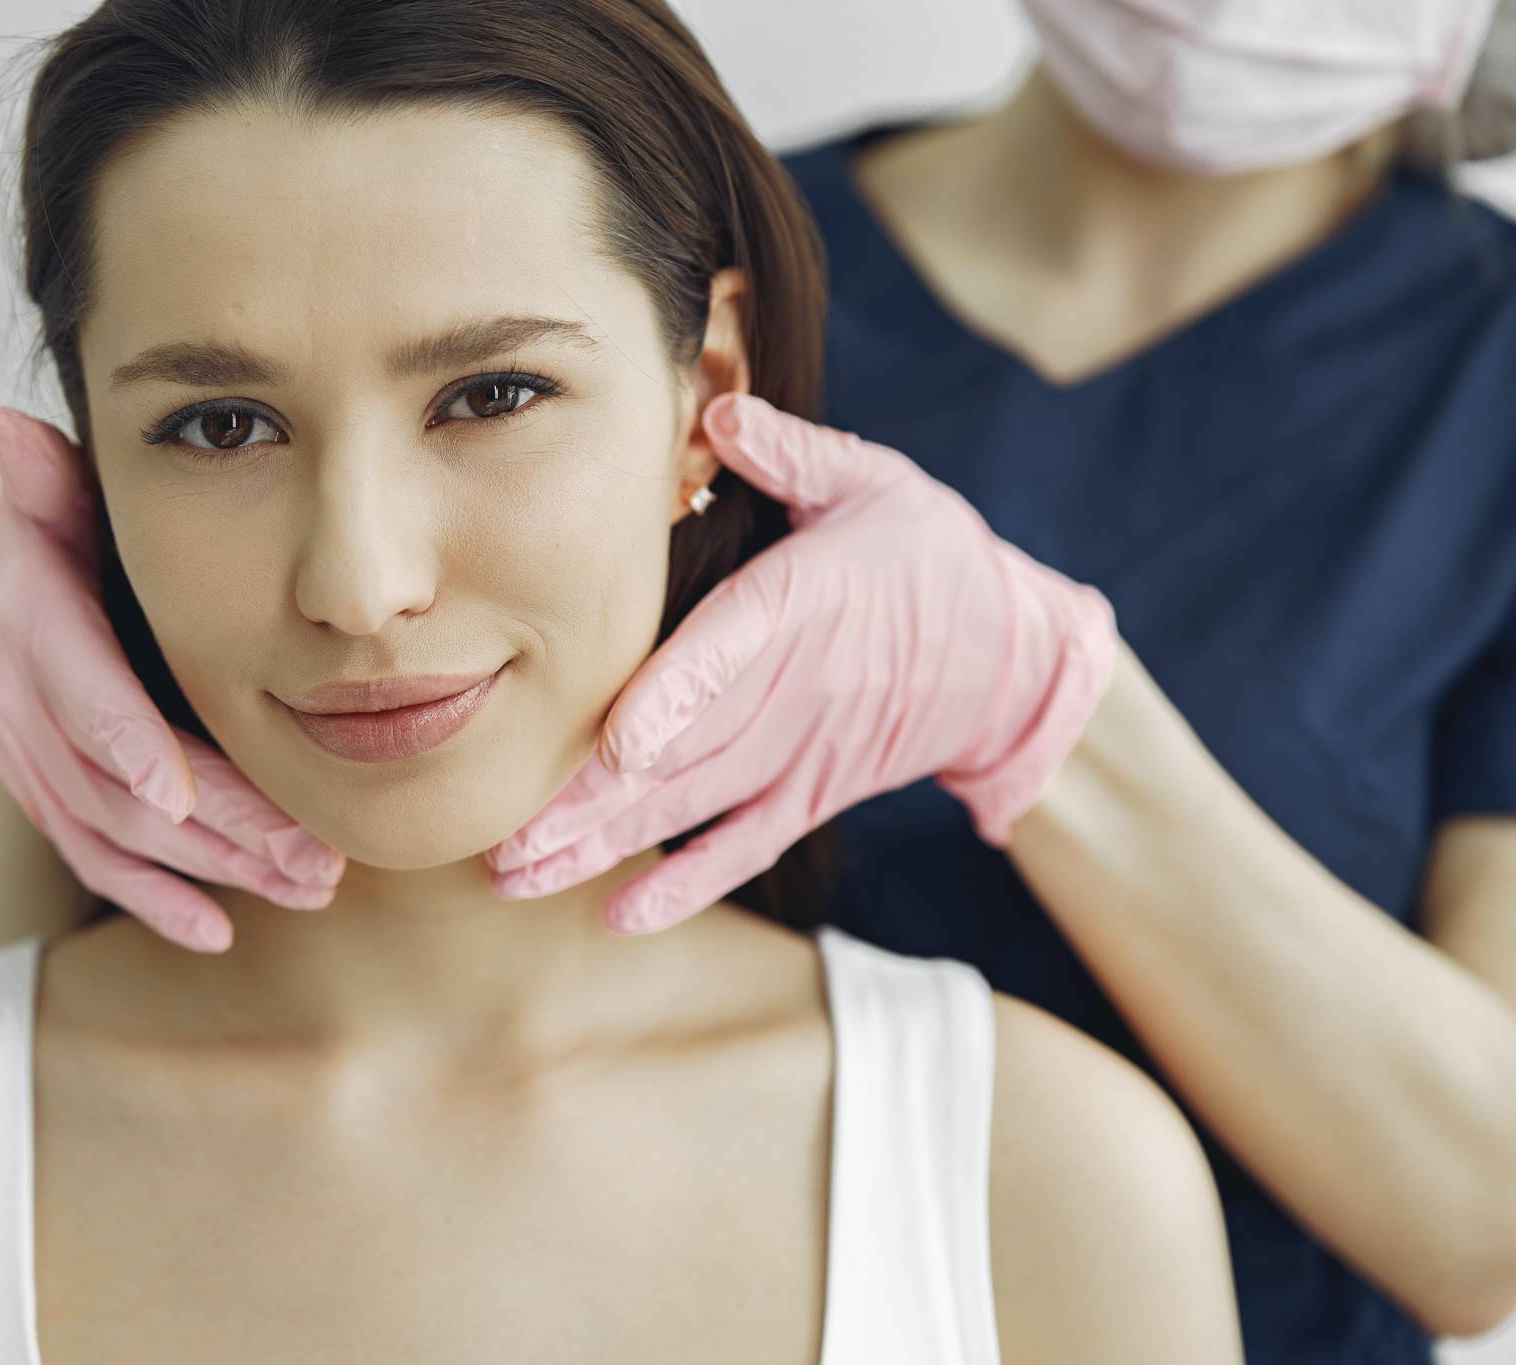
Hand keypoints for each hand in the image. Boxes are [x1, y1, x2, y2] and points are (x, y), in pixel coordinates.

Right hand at [0, 406, 344, 951]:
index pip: (72, 688)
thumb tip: (9, 431)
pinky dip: (154, 900)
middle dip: (211, 824)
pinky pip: (94, 862)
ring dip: (207, 868)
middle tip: (303, 855)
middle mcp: (13, 704)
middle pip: (111, 782)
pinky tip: (219, 930)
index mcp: (24, 624)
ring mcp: (26, 762)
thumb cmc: (47, 538)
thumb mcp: (44, 500)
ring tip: (301, 886)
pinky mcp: (46, 801)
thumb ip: (44, 481)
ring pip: (113, 832)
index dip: (118, 739)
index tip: (177, 791)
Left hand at [484, 392, 1115, 934]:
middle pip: (686, 749)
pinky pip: (744, 846)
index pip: (734, 652)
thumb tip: (721, 410)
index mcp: (804, 604)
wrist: (1011, 657)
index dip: (677, 699)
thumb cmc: (925, 554)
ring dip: (604, 846)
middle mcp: (796, 691)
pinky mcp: (809, 794)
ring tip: (520, 875)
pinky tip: (619, 916)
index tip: (618, 741)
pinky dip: (686, 885)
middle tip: (504, 837)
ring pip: (693, 806)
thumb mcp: (875, 483)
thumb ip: (795, 454)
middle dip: (591, 796)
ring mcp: (799, 753)